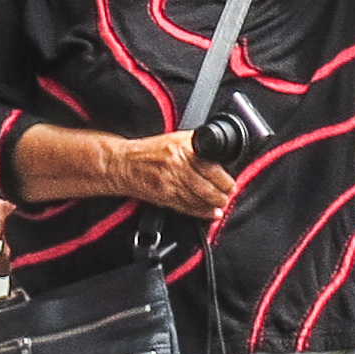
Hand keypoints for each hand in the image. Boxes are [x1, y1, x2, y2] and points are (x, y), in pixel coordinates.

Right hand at [113, 131, 237, 219]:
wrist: (124, 164)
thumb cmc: (149, 151)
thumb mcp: (175, 140)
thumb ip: (196, 147)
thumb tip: (218, 157)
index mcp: (182, 148)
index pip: (210, 166)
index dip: (223, 179)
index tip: (230, 184)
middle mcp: (176, 165)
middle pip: (205, 185)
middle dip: (221, 194)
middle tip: (227, 196)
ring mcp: (170, 182)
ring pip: (197, 198)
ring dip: (212, 204)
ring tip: (220, 206)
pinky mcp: (164, 196)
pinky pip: (186, 206)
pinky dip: (200, 211)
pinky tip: (210, 213)